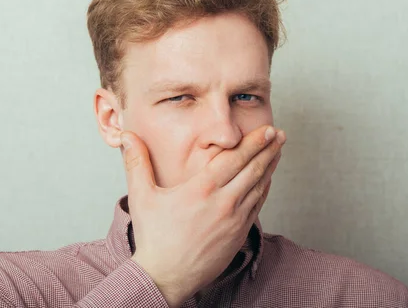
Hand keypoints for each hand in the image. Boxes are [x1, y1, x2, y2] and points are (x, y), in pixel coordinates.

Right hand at [121, 125, 285, 307]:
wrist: (165, 277)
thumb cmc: (153, 237)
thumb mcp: (141, 196)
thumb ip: (137, 163)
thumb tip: (127, 136)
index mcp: (201, 189)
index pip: (234, 158)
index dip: (254, 142)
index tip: (268, 130)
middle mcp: (222, 202)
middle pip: (252, 169)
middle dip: (268, 149)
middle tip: (280, 134)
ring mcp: (234, 220)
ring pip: (258, 187)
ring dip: (270, 167)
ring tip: (278, 151)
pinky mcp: (238, 235)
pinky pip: (257, 206)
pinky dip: (264, 190)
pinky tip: (267, 181)